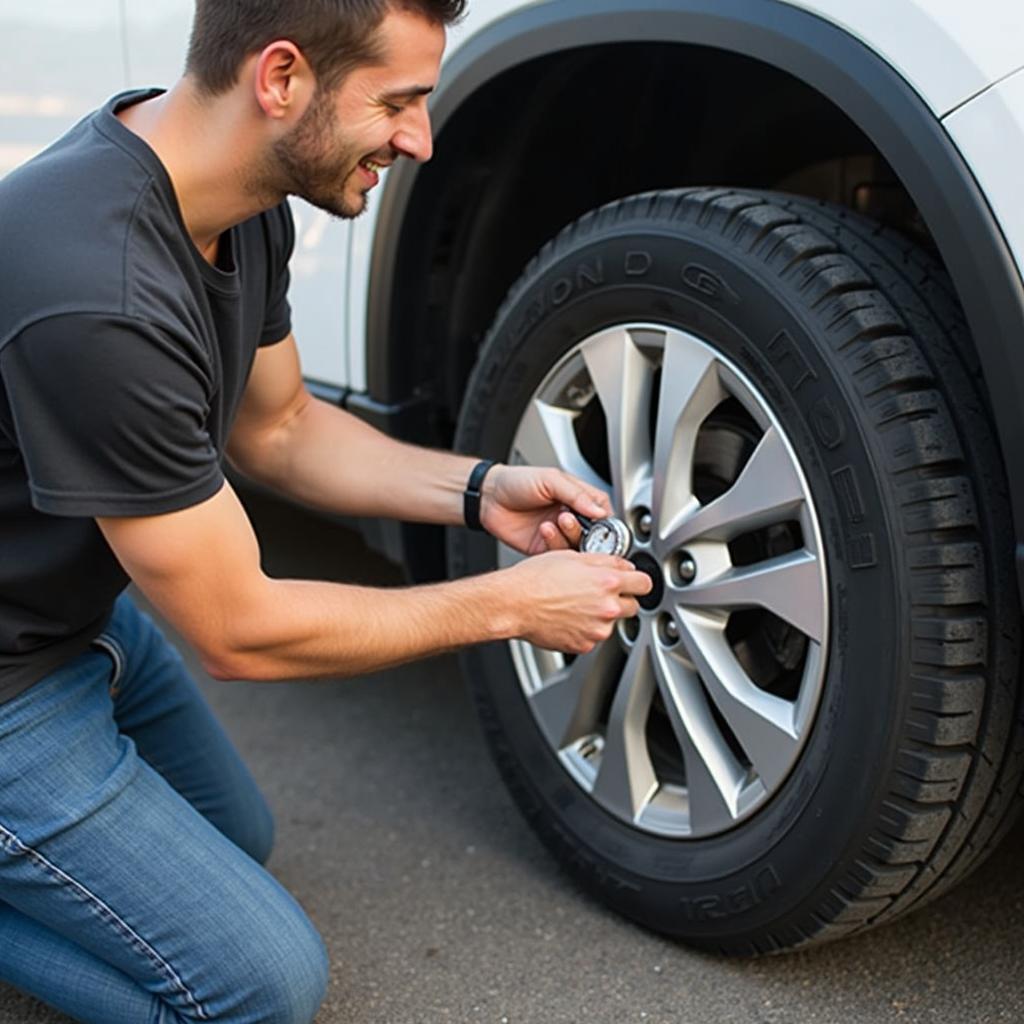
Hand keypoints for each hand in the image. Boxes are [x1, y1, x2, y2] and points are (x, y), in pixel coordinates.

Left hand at [480, 464, 612, 554]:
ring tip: (556, 521)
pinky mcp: (543, 549)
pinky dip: (554, 543)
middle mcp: (569, 518)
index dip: (604, 521)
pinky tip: (544, 529)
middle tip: (569, 519)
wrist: (488, 497)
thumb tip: (600, 511)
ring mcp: (557, 535)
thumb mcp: (550, 479)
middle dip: (584, 530)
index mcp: (577, 499)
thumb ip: (577, 495)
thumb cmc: (516, 482)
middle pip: (592, 534)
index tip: (600, 523)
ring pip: (576, 546)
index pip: (603, 513)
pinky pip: (557, 554)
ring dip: (568, 535)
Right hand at [502, 549, 652, 653]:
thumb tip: (622, 565)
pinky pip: (592, 637)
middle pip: (632, 607)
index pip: (644, 584)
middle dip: (620, 599)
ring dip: (600, 615)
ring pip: (611, 623)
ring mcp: (596, 630)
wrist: (514, 603)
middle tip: (599, 592)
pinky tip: (568, 617)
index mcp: (608, 582)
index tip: (633, 582)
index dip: (637, 581)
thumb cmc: (536, 578)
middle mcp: (606, 608)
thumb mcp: (574, 556)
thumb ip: (606, 561)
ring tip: (575, 604)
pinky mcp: (583, 645)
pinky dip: (584, 629)